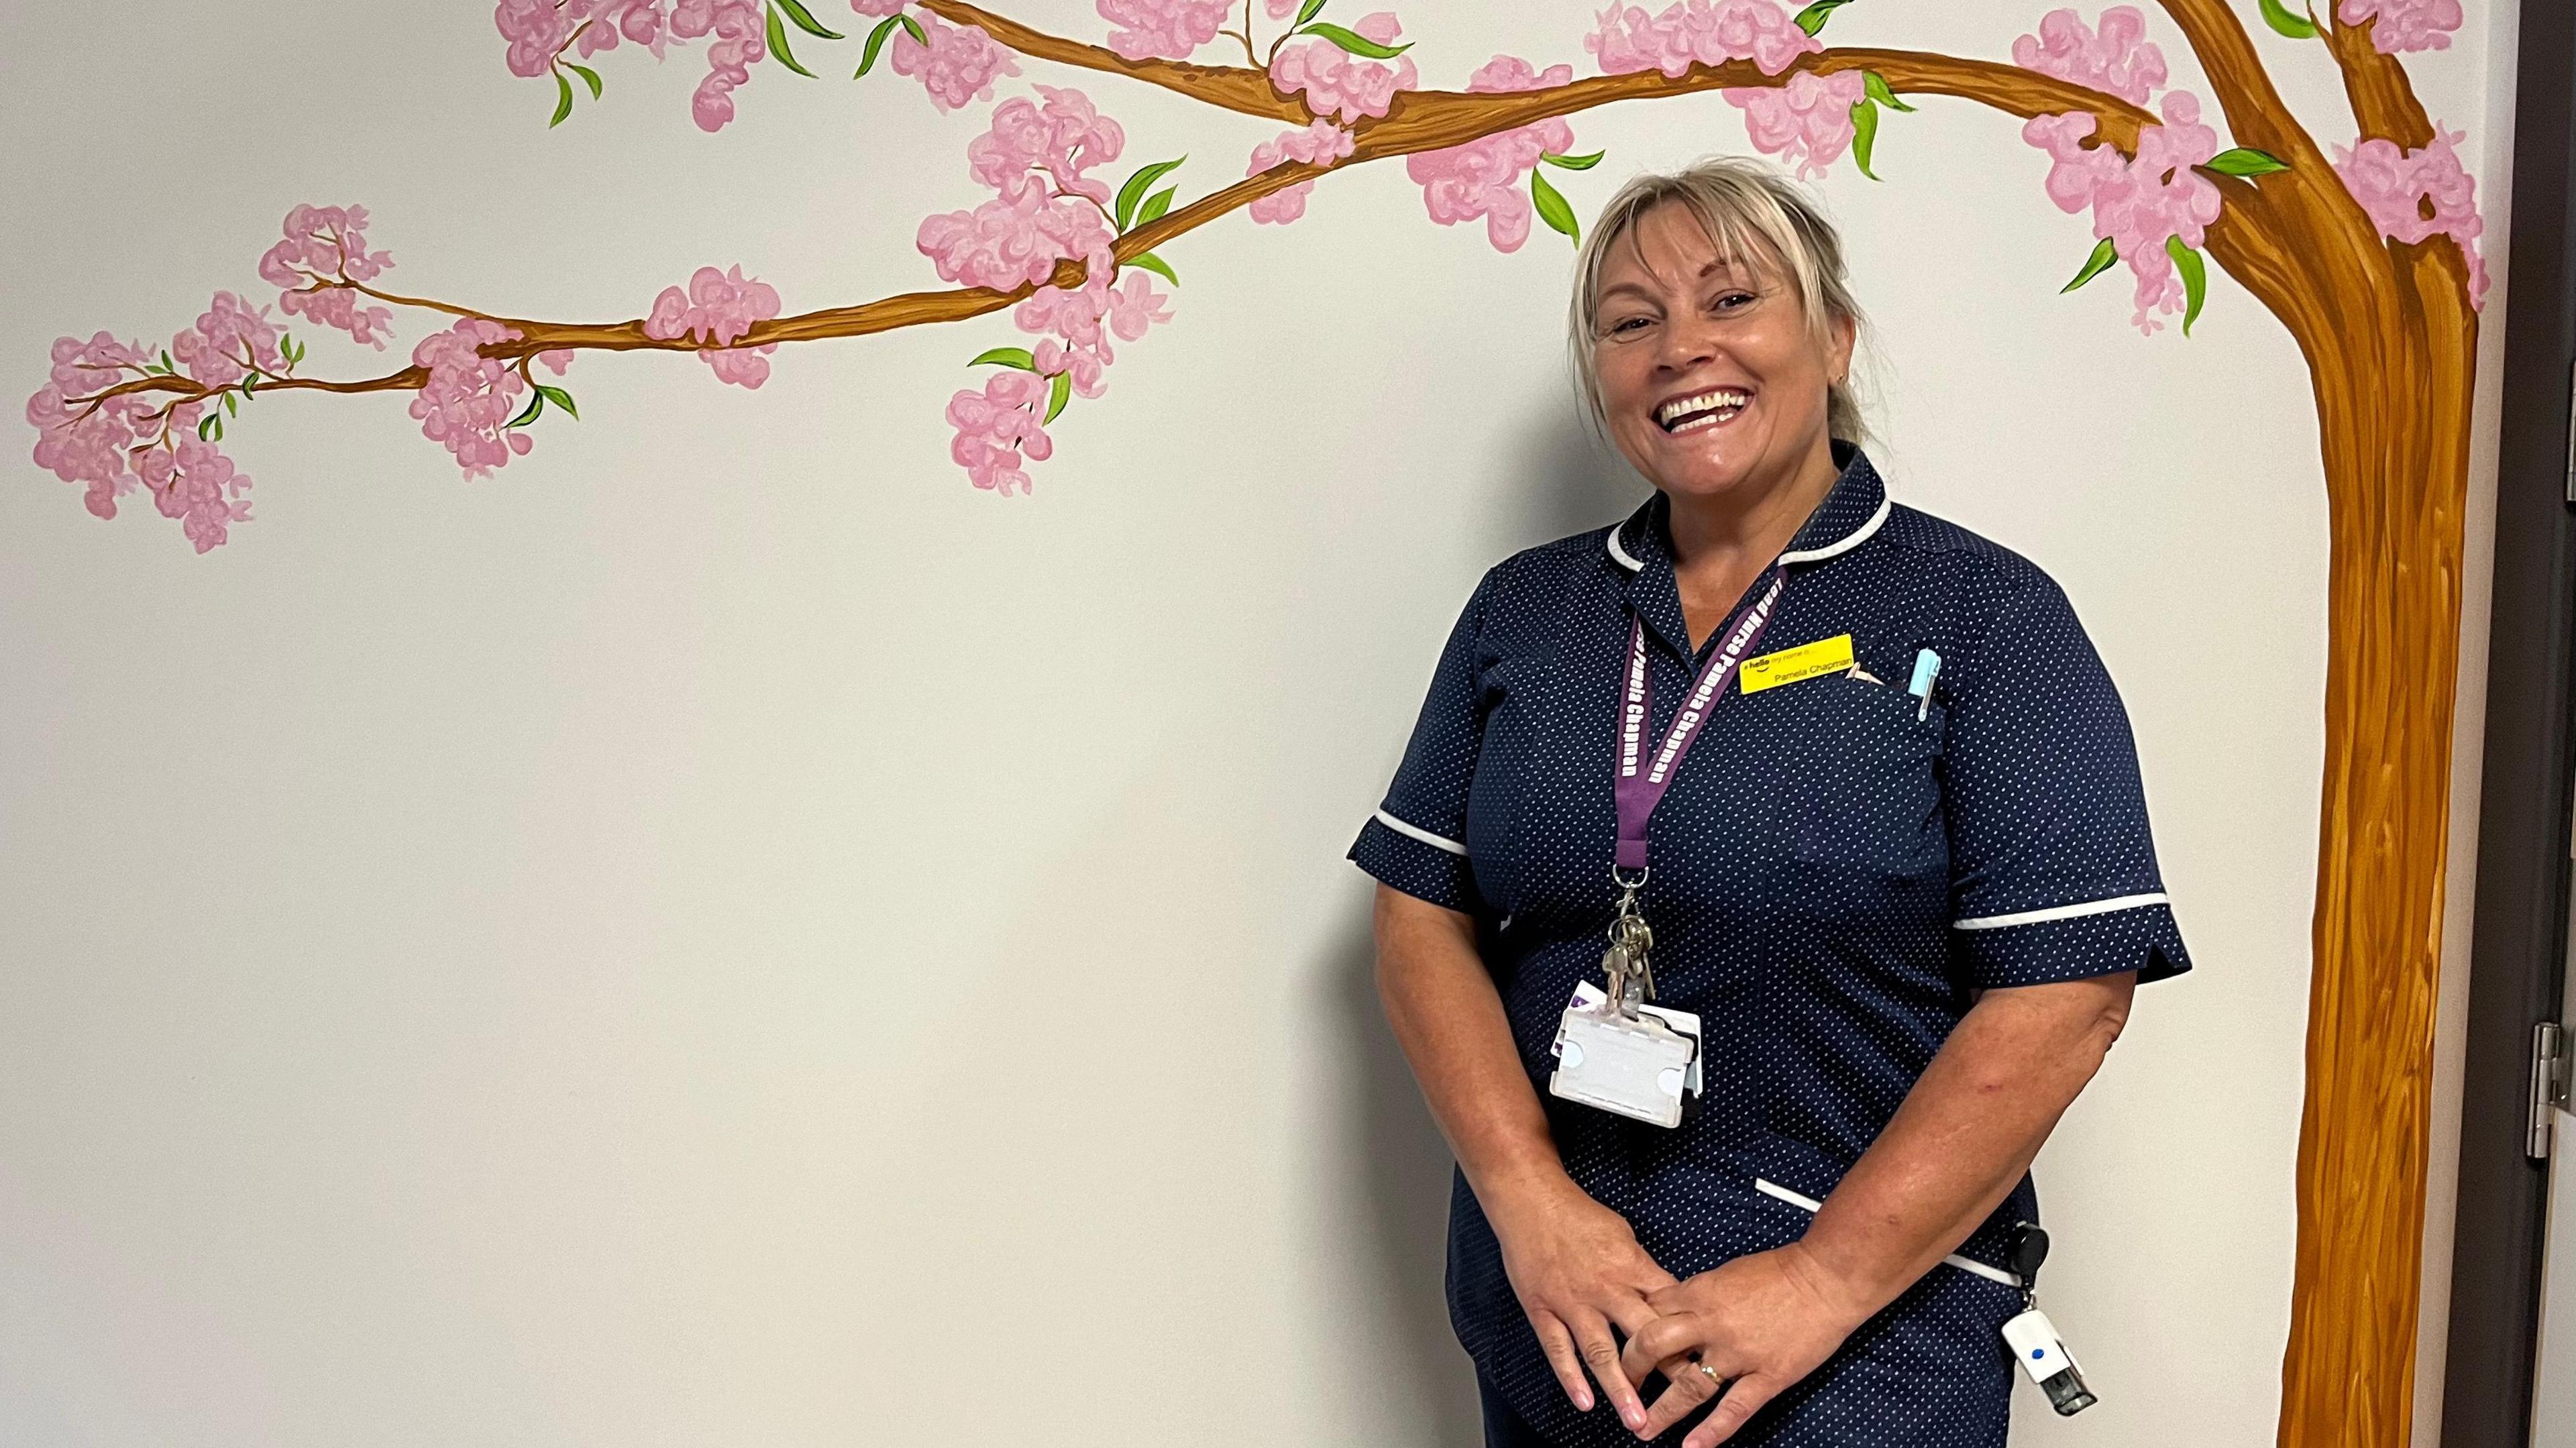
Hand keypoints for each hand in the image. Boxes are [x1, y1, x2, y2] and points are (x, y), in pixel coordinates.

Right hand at [1483, 1174, 1679, 1432]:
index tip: (1706, 1362)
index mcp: (1631, 1268)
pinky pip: (1558, 1349)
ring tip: (1637, 1420)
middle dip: (1665, 1371)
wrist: (1531, 1199)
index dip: (1689, 1337)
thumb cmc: (1578, 1215)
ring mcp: (1572, 1302)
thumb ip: (1642, 1270)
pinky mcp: (1542, 1309)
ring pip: (1601, 1352)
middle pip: (1643, 1336)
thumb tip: (1664, 1297)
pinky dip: (1570, 1378)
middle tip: (1685, 1403)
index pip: (1668, 1310)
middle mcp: (1605, 1289)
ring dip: (1620, 1389)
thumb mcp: (1624, 1235)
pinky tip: (1584, 1403)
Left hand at [1615, 1243, 1868, 1445]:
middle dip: (1632, 1368)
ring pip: (1688, 1387)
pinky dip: (1712, 1433)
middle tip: (1623, 1385)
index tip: (1627, 1343)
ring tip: (1643, 1430)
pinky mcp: (1767, 1376)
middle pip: (1654, 1345)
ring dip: (1663, 1411)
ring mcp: (1739, 1354)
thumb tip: (1677, 1310)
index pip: (1650, 1311)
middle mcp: (1711, 1324)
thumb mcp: (1727, 1272)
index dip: (1634, 1327)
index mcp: (1700, 1292)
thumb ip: (1700, 1294)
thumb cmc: (1779, 1270)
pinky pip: (1734, 1410)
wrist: (1826, 1279)